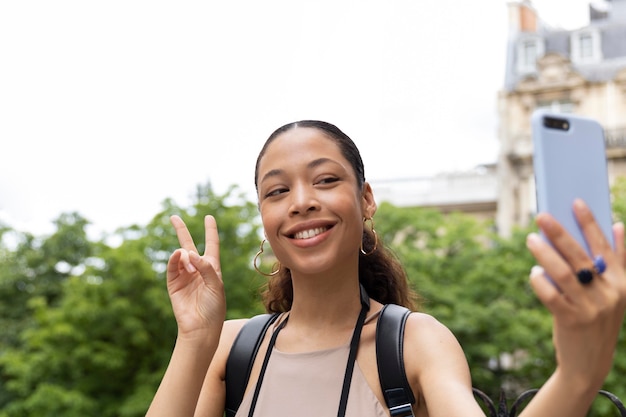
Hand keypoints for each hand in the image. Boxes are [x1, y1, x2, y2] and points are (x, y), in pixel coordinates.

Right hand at [166, 215, 225, 338]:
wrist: (201, 327)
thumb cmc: (214, 308)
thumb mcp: (216, 285)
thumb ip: (206, 267)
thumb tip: (189, 252)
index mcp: (212, 268)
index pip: (211, 245)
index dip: (210, 231)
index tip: (209, 217)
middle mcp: (197, 269)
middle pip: (189, 245)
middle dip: (182, 231)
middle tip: (174, 217)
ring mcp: (184, 276)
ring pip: (181, 256)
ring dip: (185, 255)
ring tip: (190, 263)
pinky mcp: (174, 284)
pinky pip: (172, 267)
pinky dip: (174, 259)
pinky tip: (178, 254)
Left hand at [526, 199, 625, 389]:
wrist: (588, 362)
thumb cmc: (596, 318)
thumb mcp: (615, 293)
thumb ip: (617, 261)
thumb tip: (618, 225)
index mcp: (623, 283)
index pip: (604, 247)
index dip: (590, 223)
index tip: (576, 202)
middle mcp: (610, 294)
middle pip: (580, 256)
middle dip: (560, 233)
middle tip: (542, 216)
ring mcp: (591, 308)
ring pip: (563, 273)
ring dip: (544, 253)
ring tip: (531, 239)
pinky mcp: (571, 320)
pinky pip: (550, 294)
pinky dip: (539, 281)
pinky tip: (534, 273)